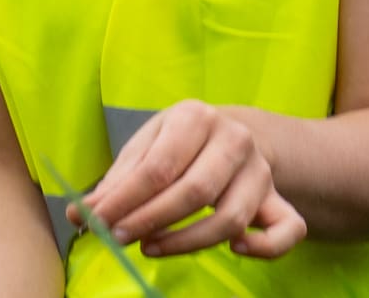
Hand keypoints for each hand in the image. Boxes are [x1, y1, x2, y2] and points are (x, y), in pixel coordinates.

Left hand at [69, 100, 305, 259]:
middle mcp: (234, 139)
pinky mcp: (280, 199)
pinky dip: (265, 246)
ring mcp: (261, 171)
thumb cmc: (176, 143)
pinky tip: (236, 251)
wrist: (230, 134)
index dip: (125, 200)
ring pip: (231, 217)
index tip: (96, 222)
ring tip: (151, 247)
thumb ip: (116, 182)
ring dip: (188, 242)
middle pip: (194, 192)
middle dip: (151, 220)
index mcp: (194, 117)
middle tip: (120, 238)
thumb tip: (79, 215)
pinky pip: (289, 230)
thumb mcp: (144, 146)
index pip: (158, 166)